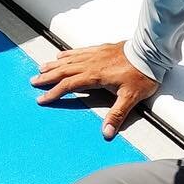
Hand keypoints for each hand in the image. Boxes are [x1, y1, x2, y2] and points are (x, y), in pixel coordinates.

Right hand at [30, 41, 159, 140]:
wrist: (149, 53)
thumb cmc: (141, 75)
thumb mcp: (130, 98)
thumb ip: (116, 115)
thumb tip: (107, 133)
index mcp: (94, 76)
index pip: (69, 85)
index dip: (54, 93)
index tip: (42, 98)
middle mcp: (90, 64)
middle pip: (63, 71)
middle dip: (47, 77)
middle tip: (33, 81)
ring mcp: (94, 55)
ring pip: (68, 60)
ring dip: (53, 65)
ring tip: (41, 68)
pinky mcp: (99, 49)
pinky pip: (78, 51)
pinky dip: (67, 54)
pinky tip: (61, 56)